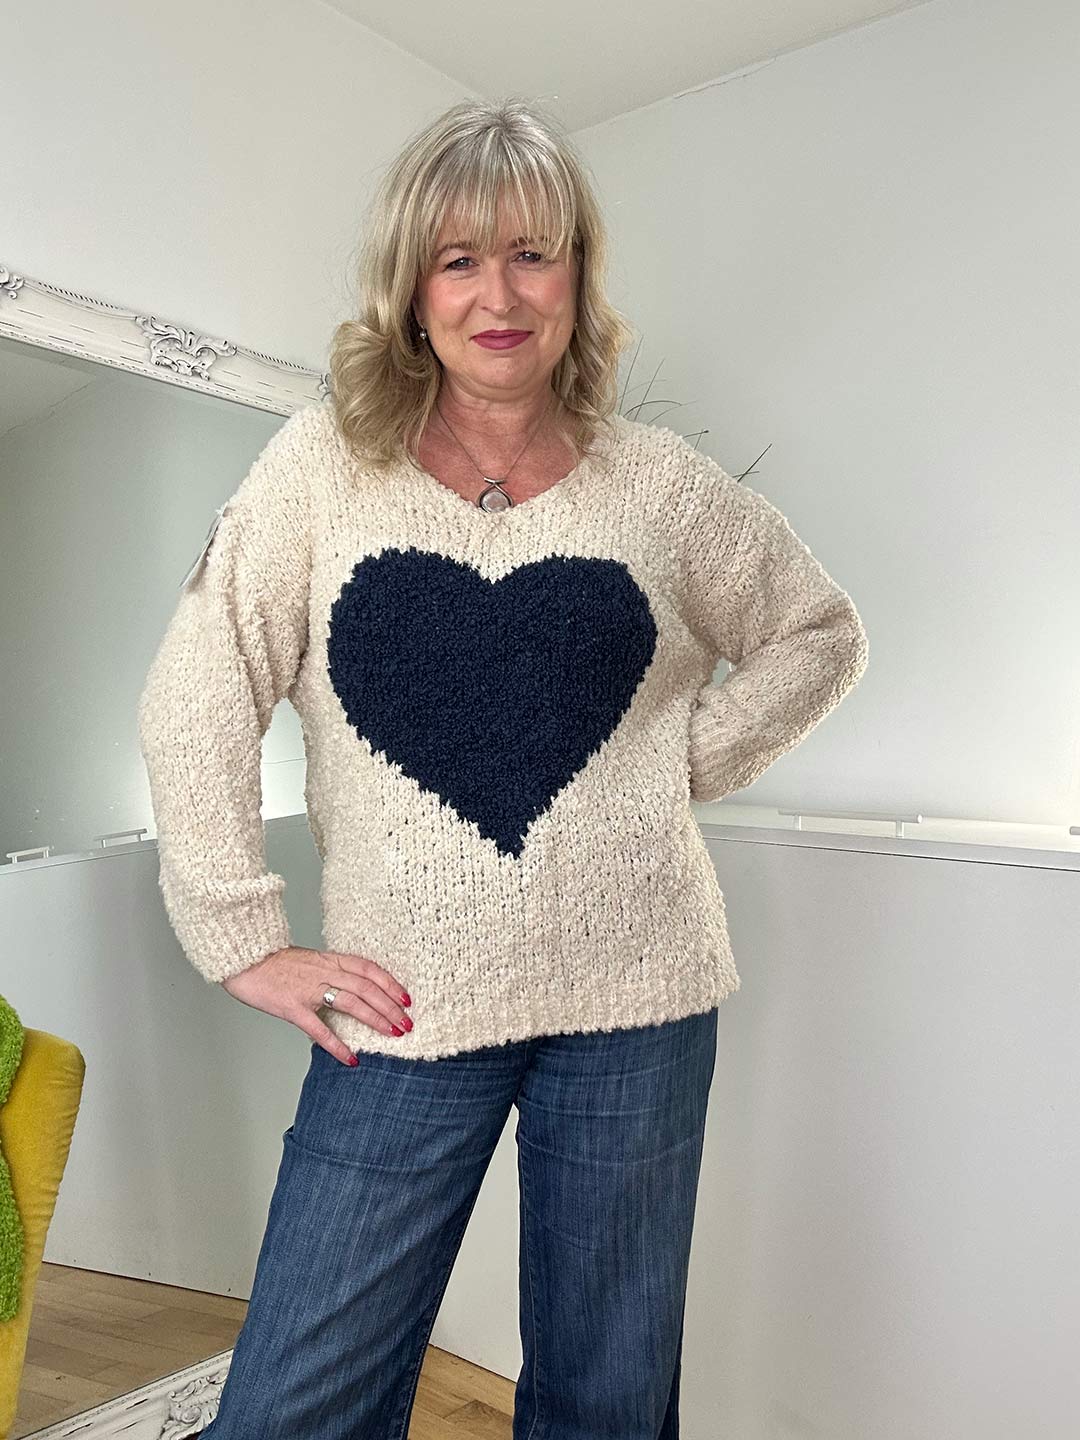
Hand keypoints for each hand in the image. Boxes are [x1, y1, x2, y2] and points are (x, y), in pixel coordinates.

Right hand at [219, 946, 411, 1063]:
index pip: (369, 969)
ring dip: (375, 1019)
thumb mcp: (309, 960)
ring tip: (392, 1034)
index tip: (407, 998)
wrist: (244, 959)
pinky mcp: (292, 1007)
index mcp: (329, 960)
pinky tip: (350, 1058)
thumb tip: (351, 988)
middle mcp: (324, 972)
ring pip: (351, 1003)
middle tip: (407, 1023)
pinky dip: (337, 1044)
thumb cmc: (274, 963)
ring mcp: (308, 990)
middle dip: (390, 1006)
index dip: (390, 983)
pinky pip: (319, 1028)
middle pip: (366, 987)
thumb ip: (330, 972)